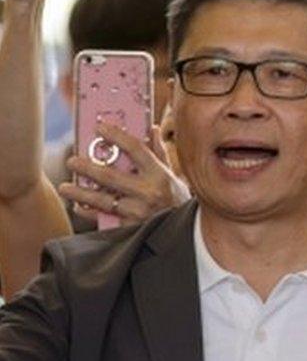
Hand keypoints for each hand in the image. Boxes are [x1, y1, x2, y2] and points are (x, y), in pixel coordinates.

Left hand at [59, 124, 190, 225]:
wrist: (187, 233)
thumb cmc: (178, 201)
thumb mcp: (173, 177)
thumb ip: (159, 153)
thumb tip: (150, 129)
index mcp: (160, 175)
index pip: (136, 149)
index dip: (117, 136)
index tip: (100, 128)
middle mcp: (148, 192)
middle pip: (110, 176)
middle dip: (87, 167)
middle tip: (72, 161)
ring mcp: (138, 211)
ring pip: (102, 199)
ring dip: (80, 193)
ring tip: (65, 187)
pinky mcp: (131, 227)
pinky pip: (104, 217)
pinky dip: (89, 212)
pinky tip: (79, 206)